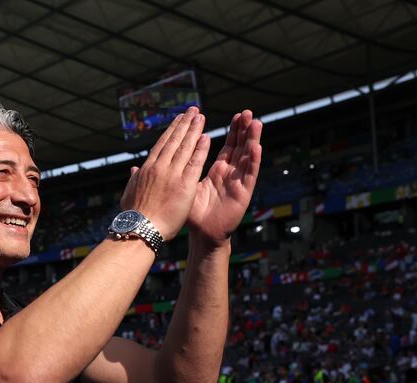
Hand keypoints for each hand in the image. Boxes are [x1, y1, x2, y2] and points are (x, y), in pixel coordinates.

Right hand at [120, 107, 210, 239]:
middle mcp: (159, 167)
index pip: (162, 145)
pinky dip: (201, 149)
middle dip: (184, 124)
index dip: (171, 131)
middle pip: (174, 141)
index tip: (179, 120)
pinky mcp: (184, 185)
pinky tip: (207, 137)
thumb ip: (134, 179)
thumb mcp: (130, 193)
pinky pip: (195, 163)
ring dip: (194, 130)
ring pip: (185, 147)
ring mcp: (172, 175)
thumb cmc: (134, 216)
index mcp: (146, 169)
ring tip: (201, 118)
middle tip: (193, 111)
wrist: (140, 229)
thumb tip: (133, 169)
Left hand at [187, 110, 262, 245]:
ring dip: (252, 140)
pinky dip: (253, 160)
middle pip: (240, 148)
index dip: (232, 131)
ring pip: (247, 157)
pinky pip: (249, 174)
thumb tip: (159, 159)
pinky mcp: (243, 193)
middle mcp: (230, 174)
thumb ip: (179, 172)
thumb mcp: (184, 188)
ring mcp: (238, 182)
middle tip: (247, 112)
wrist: (203, 234)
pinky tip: (257, 147)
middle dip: (244, 130)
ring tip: (255, 123)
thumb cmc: (194, 214)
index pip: (227, 146)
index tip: (235, 115)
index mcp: (218, 171)